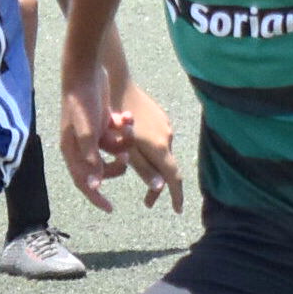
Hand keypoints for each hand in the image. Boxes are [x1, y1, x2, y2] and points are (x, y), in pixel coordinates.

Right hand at [59, 69, 122, 210]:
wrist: (86, 71)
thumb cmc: (81, 100)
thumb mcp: (88, 131)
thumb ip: (91, 157)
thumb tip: (93, 185)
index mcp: (72, 151)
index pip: (83, 182)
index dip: (96, 198)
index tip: (110, 208)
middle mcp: (82, 146)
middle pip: (102, 169)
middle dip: (117, 165)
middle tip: (126, 160)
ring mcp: (93, 135)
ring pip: (114, 150)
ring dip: (124, 142)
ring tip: (127, 126)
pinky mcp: (103, 123)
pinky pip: (118, 135)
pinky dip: (124, 128)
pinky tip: (125, 116)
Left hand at [113, 80, 182, 209]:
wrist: (117, 83)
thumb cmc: (116, 119)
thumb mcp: (125, 148)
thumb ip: (143, 168)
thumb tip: (160, 188)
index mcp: (160, 147)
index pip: (173, 178)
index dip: (176, 196)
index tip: (177, 210)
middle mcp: (167, 137)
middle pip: (167, 168)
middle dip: (158, 186)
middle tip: (147, 202)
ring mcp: (165, 125)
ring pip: (162, 153)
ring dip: (153, 166)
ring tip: (136, 171)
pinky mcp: (161, 116)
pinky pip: (159, 139)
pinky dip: (152, 150)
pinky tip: (137, 147)